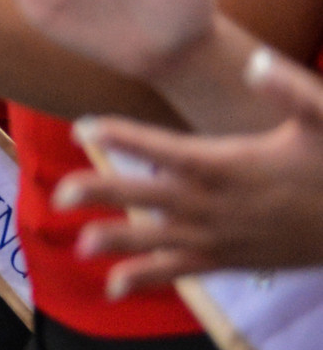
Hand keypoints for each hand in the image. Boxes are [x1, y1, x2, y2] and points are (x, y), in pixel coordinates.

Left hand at [58, 48, 322, 294]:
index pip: (167, 149)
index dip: (125, 138)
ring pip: (161, 240)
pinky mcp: (233, 260)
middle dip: (105, 194)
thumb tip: (254, 61)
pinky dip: (150, 279)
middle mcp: (220, 204)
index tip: (85, 127)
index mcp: (232, 165)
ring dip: (120, 243)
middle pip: (151, 197)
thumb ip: (289, 88)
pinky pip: (184, 272)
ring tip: (79, 246)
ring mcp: (224, 236)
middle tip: (60, 196)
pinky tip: (113, 288)